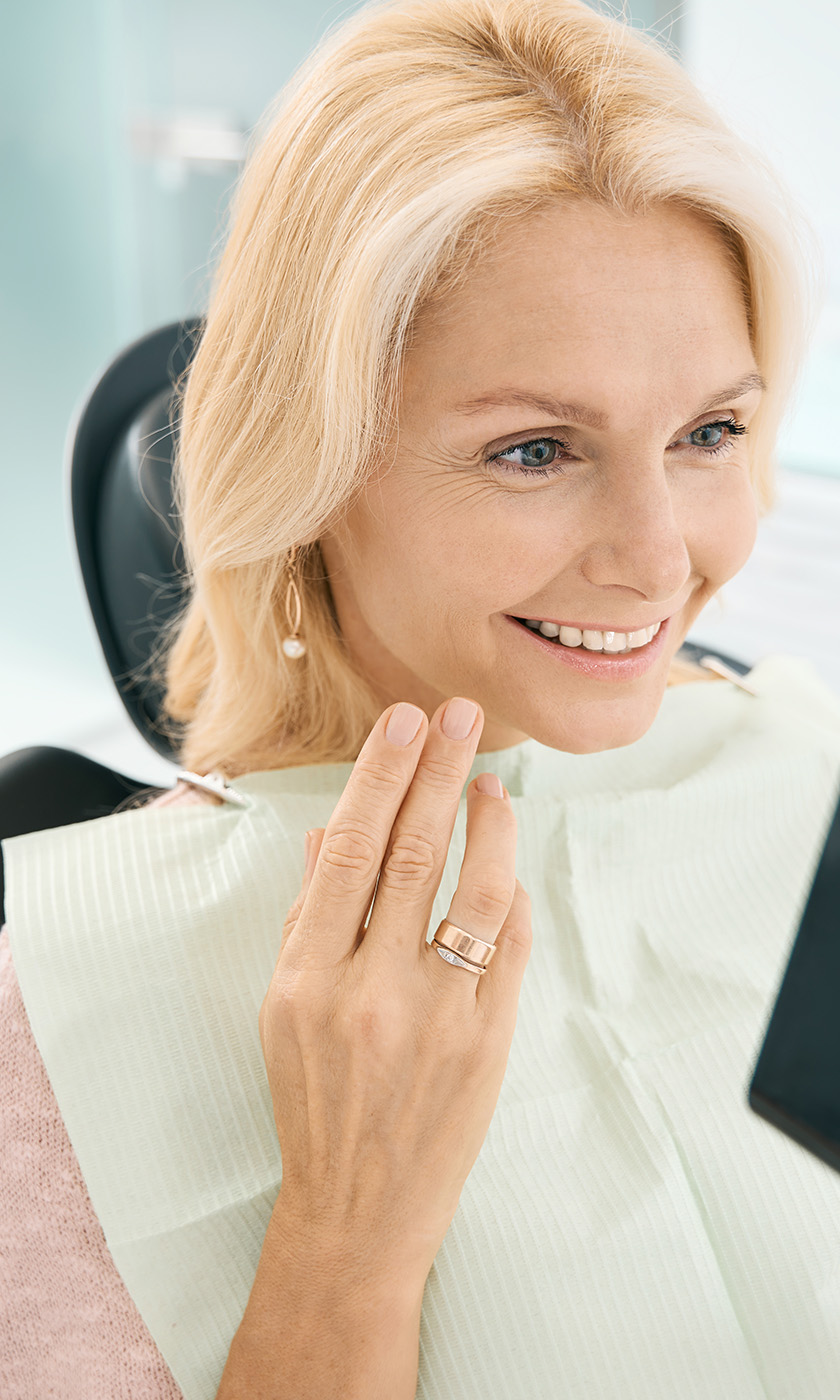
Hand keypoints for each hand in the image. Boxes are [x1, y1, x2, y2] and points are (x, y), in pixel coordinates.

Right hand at [258, 696, 531, 1284]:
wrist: (359, 1207)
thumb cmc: (315, 1101)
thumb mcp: (283, 1009)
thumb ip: (304, 918)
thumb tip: (324, 832)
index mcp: (307, 977)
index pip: (347, 849)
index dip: (379, 777)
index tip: (402, 723)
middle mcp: (370, 990)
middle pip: (412, 853)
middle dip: (439, 772)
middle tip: (458, 717)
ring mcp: (435, 1017)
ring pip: (474, 891)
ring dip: (488, 824)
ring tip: (492, 781)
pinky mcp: (486, 1042)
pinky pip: (508, 946)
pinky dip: (510, 894)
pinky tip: (505, 864)